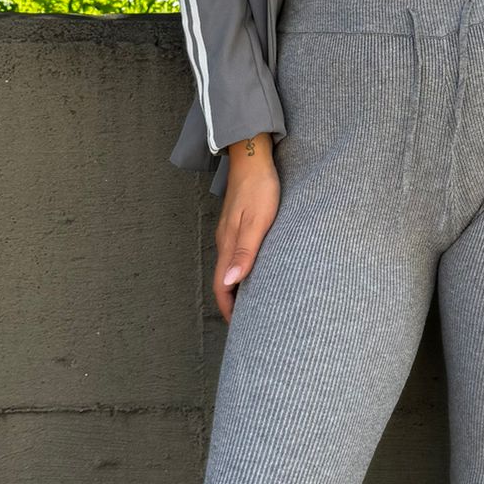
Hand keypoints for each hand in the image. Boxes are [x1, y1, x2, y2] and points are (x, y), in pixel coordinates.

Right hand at [214, 135, 278, 322]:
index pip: (223, 285)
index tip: (240, 328)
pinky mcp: (238, 223)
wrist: (252, 155)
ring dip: (238, 287)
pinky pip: (236, 254)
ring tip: (254, 301)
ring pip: (230, 267)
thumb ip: (245, 251)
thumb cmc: (260, 187)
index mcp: (228, 243)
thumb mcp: (258, 220)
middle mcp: (225, 240)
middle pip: (224, 280)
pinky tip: (256, 270)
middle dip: (233, 303)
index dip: (229, 309)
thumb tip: (231, 283)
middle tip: (249, 322)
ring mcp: (230, 231)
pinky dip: (243, 269)